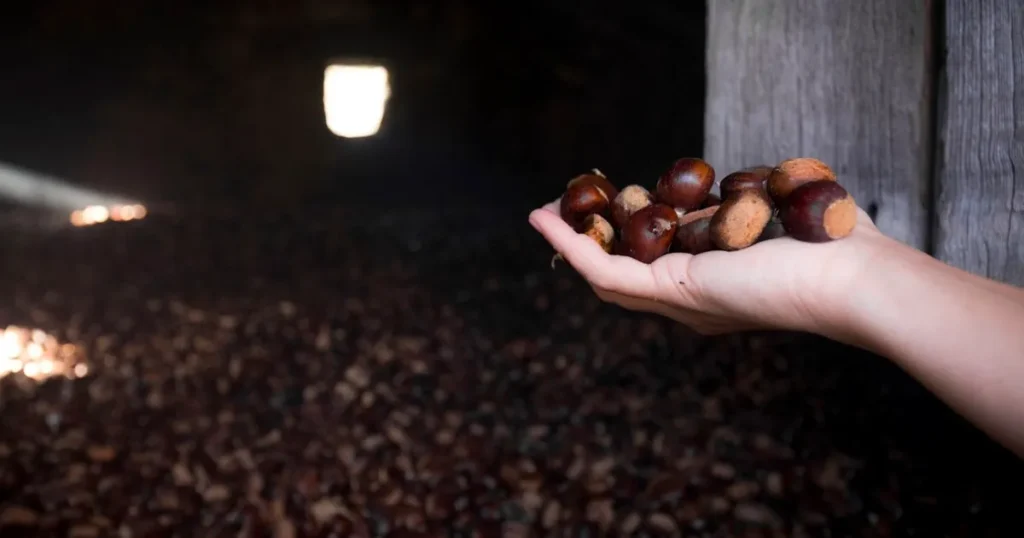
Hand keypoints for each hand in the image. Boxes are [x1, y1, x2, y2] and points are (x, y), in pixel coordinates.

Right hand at [528, 199, 885, 338]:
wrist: (855, 276)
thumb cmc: (830, 247)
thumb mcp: (771, 217)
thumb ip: (741, 210)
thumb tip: (725, 194)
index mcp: (713, 287)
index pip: (653, 267)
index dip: (621, 239)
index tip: (605, 207)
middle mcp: (690, 302)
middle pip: (619, 275)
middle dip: (587, 241)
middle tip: (561, 210)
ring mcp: (678, 301)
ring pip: (605, 275)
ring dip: (570, 242)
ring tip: (543, 213)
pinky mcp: (673, 290)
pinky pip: (607, 269)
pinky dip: (572, 245)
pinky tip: (546, 220)